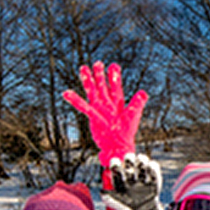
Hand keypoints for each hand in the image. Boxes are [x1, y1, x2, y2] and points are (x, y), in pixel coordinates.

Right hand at [63, 61, 147, 175]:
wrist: (117, 147)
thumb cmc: (125, 134)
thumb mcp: (133, 116)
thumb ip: (137, 103)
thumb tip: (143, 92)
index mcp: (118, 103)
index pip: (116, 86)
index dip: (114, 76)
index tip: (113, 65)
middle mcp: (107, 104)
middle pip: (102, 85)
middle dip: (99, 74)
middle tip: (97, 63)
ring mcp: (99, 109)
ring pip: (92, 91)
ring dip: (88, 80)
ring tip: (83, 69)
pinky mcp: (92, 116)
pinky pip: (82, 106)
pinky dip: (75, 100)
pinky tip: (66, 93)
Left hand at [103, 153, 163, 209]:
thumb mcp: (119, 205)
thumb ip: (111, 199)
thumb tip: (102, 193)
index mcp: (121, 182)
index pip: (117, 169)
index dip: (115, 164)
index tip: (115, 163)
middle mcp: (131, 178)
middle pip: (130, 163)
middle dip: (129, 158)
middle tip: (129, 159)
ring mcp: (142, 180)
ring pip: (142, 164)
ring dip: (142, 160)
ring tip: (141, 161)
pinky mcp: (153, 183)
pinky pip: (154, 172)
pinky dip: (153, 167)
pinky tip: (151, 166)